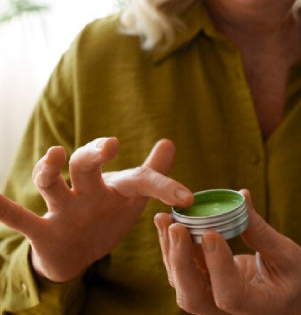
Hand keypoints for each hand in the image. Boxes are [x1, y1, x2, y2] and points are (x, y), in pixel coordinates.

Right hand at [0, 137, 192, 282]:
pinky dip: (5, 210)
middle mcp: (88, 192)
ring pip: (52, 185)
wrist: (76, 254)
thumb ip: (152, 175)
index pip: (140, 179)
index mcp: (114, 187)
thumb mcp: (132, 200)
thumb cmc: (108, 219)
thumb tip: (169, 141)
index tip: (187, 199)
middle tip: (109, 145)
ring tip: (55, 154)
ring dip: (49, 170)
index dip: (164, 185)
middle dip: (94, 153)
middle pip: (86, 166)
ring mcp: (63, 209)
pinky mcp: (43, 231)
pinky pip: (20, 220)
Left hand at [155, 189, 300, 314]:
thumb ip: (261, 232)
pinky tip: (170, 223)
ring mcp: (214, 305)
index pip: (229, 295)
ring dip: (171, 251)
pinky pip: (186, 272)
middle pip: (193, 298)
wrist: (294, 297)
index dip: (217, 265)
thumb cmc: (297, 277)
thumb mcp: (288, 256)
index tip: (210, 232)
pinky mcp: (207, 289)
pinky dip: (176, 249)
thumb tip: (241, 197)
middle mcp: (229, 314)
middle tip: (176, 226)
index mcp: (258, 309)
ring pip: (183, 284)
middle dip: (181, 261)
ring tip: (164, 218)